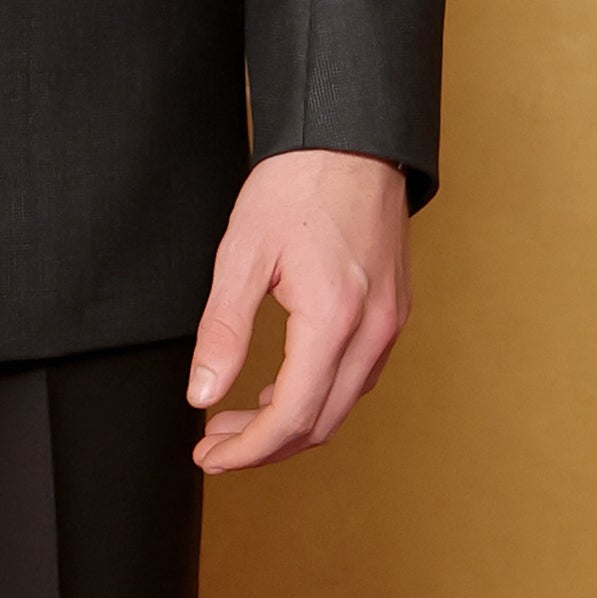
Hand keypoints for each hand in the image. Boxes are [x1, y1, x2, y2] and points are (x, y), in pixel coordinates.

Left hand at [186, 149, 407, 472]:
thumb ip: (222, 331)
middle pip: (321, 424)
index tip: (209, 457)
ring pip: (343, 406)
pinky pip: (358, 378)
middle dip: (263, 447)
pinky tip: (282, 387)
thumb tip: (202, 395)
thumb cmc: (296, 186)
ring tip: (237, 420)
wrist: (351, 140)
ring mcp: (390, 324)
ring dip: (291, 425)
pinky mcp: (394, 313)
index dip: (248, 451)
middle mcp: (372, 331)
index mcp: (333, 319)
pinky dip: (318, 397)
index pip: (293, 417)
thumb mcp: (241, 255)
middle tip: (214, 447)